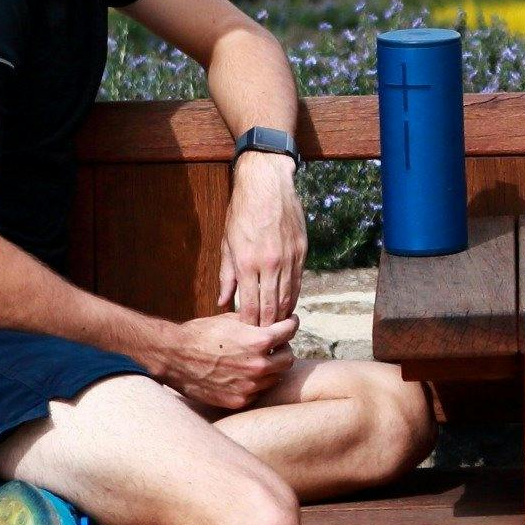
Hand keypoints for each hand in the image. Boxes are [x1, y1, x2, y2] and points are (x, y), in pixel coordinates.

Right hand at [156, 312, 299, 410]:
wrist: (172, 357)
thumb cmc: (200, 334)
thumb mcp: (231, 320)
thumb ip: (257, 323)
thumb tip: (275, 322)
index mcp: (259, 341)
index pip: (290, 331)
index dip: (291, 324)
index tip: (289, 323)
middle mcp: (258, 365)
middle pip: (289, 358)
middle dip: (283, 350)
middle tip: (275, 346)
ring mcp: (249, 386)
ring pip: (275, 377)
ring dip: (270, 368)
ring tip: (256, 360)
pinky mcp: (238, 400)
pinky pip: (258, 392)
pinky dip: (255, 384)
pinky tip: (243, 375)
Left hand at [221, 150, 306, 323]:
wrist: (267, 186)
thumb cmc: (242, 213)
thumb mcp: (227, 243)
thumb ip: (227, 275)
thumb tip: (223, 301)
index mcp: (247, 263)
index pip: (250, 305)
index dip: (250, 323)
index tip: (248, 334)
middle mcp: (269, 264)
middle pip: (271, 306)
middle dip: (268, 325)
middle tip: (264, 338)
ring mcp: (288, 258)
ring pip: (288, 296)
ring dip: (282, 313)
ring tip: (277, 325)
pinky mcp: (301, 251)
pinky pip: (298, 281)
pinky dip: (293, 295)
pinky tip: (288, 303)